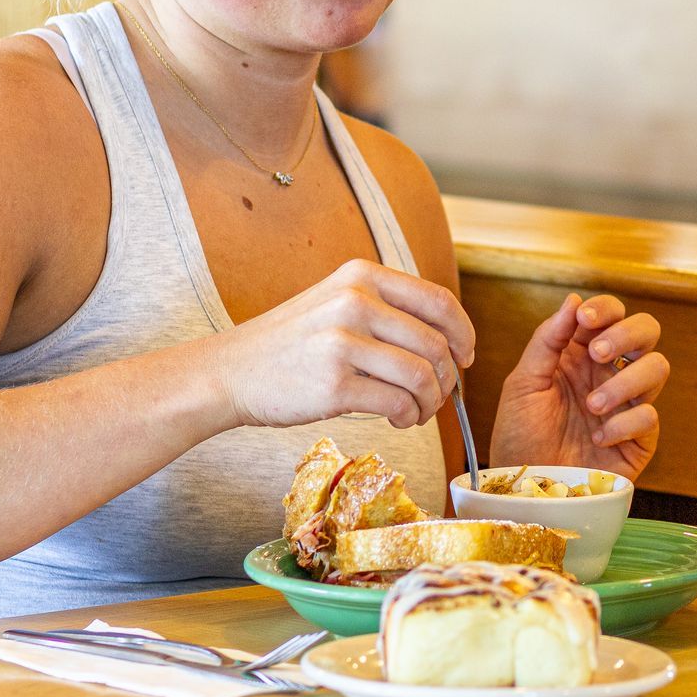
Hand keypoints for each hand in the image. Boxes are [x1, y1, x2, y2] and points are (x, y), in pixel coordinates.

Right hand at [205, 259, 474, 430]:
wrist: (230, 372)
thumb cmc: (291, 343)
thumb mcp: (337, 301)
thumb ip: (387, 307)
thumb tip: (449, 337)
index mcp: (362, 277)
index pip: (439, 301)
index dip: (463, 333)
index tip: (466, 357)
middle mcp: (355, 302)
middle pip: (436, 343)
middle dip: (448, 377)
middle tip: (438, 395)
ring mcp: (343, 342)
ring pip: (422, 376)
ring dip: (430, 402)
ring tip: (416, 412)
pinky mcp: (333, 384)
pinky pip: (397, 403)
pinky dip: (408, 417)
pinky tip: (398, 420)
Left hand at [489, 294, 667, 478]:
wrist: (523, 489)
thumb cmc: (519, 436)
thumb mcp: (523, 383)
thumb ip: (548, 340)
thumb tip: (574, 300)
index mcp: (582, 354)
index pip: (611, 314)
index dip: (605, 309)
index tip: (584, 320)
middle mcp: (609, 374)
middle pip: (647, 331)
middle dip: (627, 334)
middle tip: (597, 354)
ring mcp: (627, 405)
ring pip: (657, 367)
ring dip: (625, 381)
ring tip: (592, 405)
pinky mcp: (639, 439)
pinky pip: (650, 416)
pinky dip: (624, 423)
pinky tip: (598, 437)